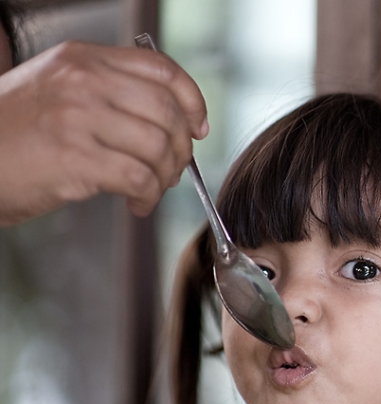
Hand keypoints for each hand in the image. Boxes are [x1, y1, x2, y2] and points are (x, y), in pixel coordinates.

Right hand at [0, 40, 207, 225]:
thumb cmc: (13, 134)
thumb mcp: (58, 91)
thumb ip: (109, 92)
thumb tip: (171, 121)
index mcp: (82, 59)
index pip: (160, 69)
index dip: (191, 100)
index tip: (198, 126)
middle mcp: (82, 82)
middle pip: (167, 111)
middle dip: (182, 148)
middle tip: (175, 168)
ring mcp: (78, 118)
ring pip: (158, 147)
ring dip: (166, 177)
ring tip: (152, 189)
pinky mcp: (75, 158)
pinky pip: (139, 178)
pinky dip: (149, 196)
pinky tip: (138, 203)